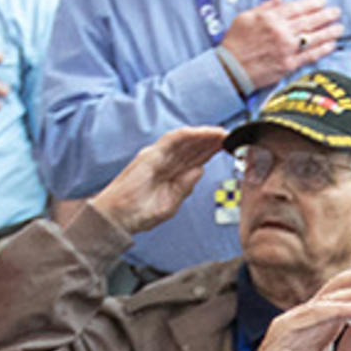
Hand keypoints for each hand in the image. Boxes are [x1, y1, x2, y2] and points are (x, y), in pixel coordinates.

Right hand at [91, 125, 229, 235]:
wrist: (118, 218)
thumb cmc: (139, 213)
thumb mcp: (170, 203)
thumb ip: (185, 187)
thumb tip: (198, 171)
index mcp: (171, 174)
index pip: (195, 159)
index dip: (212, 152)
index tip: (230, 148)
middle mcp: (165, 162)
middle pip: (193, 148)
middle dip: (212, 142)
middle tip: (232, 136)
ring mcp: (158, 156)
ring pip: (185, 141)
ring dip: (204, 135)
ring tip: (222, 133)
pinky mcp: (151, 154)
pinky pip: (172, 140)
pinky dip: (189, 135)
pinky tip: (203, 133)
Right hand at [218, 0, 344, 92]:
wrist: (230, 69)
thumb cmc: (235, 42)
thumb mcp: (245, 17)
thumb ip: (265, 7)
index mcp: (271, 18)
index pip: (297, 8)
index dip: (312, 4)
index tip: (323, 1)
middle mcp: (281, 32)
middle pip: (308, 21)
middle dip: (325, 16)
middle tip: (337, 12)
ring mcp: (286, 49)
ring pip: (313, 38)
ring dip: (329, 32)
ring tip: (340, 28)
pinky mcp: (288, 65)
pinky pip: (310, 56)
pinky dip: (322, 50)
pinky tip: (332, 45)